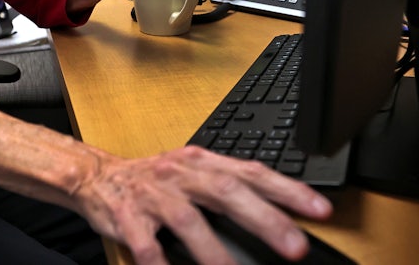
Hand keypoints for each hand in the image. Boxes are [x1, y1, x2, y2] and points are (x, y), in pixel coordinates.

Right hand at [72, 145, 332, 264]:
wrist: (98, 176)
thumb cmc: (157, 180)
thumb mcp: (196, 173)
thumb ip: (233, 187)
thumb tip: (282, 212)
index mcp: (204, 162)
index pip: (253, 172)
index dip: (288, 190)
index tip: (321, 210)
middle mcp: (183, 174)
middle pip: (227, 191)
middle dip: (264, 219)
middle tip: (296, 246)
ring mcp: (154, 194)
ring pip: (187, 219)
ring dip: (214, 250)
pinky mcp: (127, 216)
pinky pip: (145, 243)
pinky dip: (158, 262)